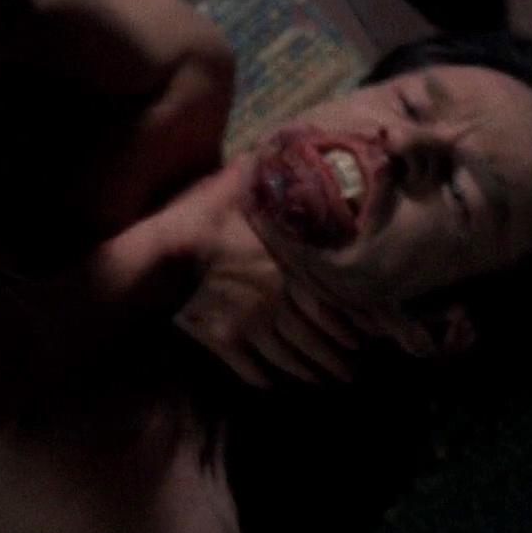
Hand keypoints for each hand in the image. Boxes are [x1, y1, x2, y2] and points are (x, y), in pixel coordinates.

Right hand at [166, 166, 361, 387]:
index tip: (370, 337)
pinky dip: (264, 379)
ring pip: (289, 360)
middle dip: (337, 360)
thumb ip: (264, 176)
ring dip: (309, 374)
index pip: (332, 304)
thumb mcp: (236, 188)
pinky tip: (272, 382)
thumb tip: (281, 151)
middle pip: (316, 342)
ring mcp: (251, 329)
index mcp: (287, 271)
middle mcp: (277, 306)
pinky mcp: (225, 343)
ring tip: (323, 382)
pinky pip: (250, 370)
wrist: (161, 259)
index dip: (354, 325)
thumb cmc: (202, 220)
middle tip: (352, 372)